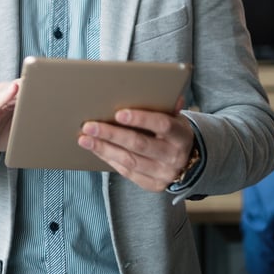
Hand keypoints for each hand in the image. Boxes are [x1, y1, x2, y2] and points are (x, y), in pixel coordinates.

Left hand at [77, 102, 195, 191]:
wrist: (189, 162)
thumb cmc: (173, 132)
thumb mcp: (176, 118)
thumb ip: (167, 105)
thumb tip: (165, 89)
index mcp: (181, 135)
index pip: (162, 125)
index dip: (141, 119)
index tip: (118, 113)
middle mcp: (174, 156)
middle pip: (140, 144)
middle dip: (112, 134)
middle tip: (89, 126)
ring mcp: (163, 173)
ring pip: (129, 161)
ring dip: (103, 148)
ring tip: (84, 139)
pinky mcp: (153, 184)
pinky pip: (127, 172)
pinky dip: (109, 158)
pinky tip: (95, 148)